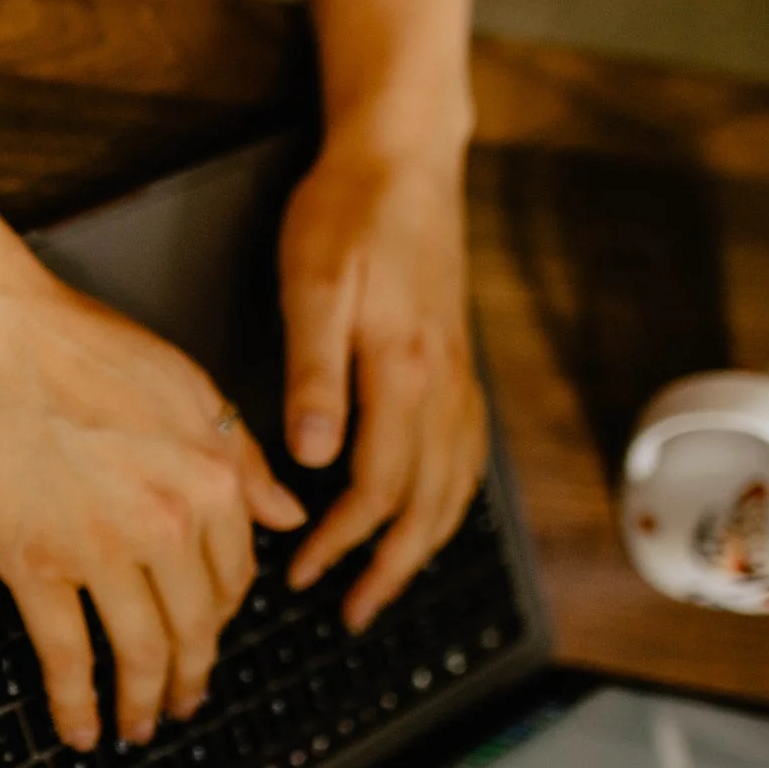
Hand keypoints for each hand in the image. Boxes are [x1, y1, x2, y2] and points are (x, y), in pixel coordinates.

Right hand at [0, 276, 304, 751]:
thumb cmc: (73, 343)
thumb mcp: (187, 384)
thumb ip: (242, 455)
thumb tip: (284, 512)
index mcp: (212, 476)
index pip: (234, 575)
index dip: (222, 617)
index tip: (209, 637)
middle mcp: (168, 521)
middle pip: (196, 628)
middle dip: (192, 677)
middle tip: (183, 702)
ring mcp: (101, 551)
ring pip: (141, 653)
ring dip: (144, 703)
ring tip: (138, 726)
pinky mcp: (36, 566)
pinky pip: (67, 657)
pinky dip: (76, 704)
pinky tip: (80, 727)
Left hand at [278, 134, 486, 629]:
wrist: (403, 154)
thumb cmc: (346, 213)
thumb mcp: (310, 284)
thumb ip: (313, 372)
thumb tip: (314, 456)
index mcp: (402, 373)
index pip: (377, 489)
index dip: (340, 543)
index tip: (300, 575)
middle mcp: (441, 385)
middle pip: (427, 505)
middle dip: (390, 569)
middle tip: (351, 613)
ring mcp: (458, 376)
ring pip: (456, 486)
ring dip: (424, 544)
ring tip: (387, 583)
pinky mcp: (458, 362)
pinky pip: (468, 453)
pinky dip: (451, 500)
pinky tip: (431, 514)